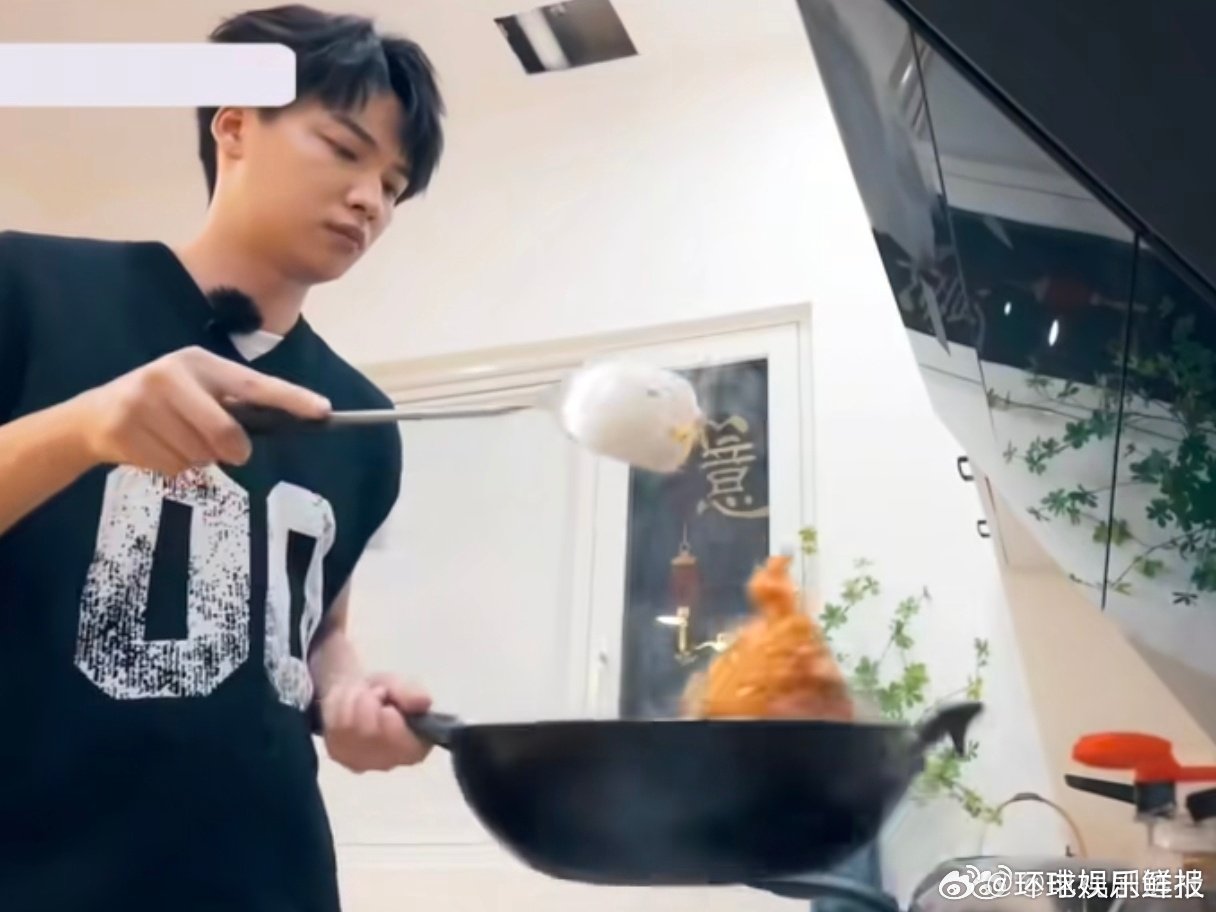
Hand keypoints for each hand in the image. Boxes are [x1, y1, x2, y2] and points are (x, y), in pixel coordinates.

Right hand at [70, 346, 330, 474]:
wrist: (96, 415)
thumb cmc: (165, 404)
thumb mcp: (197, 392)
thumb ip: (232, 406)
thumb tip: (277, 428)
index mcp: (200, 362)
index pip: (255, 384)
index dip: (291, 399)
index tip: (323, 411)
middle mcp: (172, 374)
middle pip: (226, 433)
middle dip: (232, 451)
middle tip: (227, 450)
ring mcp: (145, 400)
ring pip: (199, 454)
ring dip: (196, 459)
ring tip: (175, 439)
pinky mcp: (125, 427)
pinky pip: (172, 466)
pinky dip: (172, 467)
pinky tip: (154, 447)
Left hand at [320, 673, 433, 772]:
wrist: (360, 694)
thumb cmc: (387, 694)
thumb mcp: (402, 686)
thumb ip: (412, 694)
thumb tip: (423, 702)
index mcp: (417, 748)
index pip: (404, 745)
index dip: (392, 718)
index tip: (388, 700)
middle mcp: (391, 762)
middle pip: (371, 733)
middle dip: (369, 701)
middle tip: (375, 693)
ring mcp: (362, 762)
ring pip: (349, 727)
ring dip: (353, 701)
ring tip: (362, 696)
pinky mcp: (339, 755)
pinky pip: (334, 727)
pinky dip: (339, 707)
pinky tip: (348, 706)